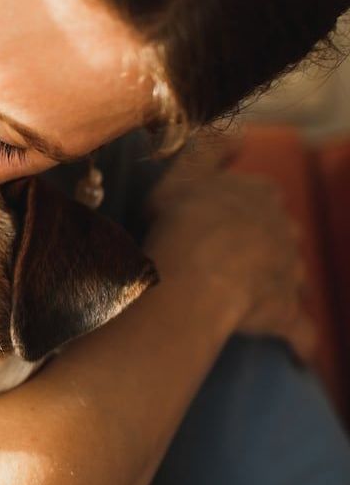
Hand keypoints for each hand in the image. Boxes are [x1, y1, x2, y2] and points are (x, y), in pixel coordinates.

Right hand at [143, 130, 310, 357]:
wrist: (194, 273)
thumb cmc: (183, 220)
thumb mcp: (185, 172)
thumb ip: (209, 149)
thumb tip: (237, 130)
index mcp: (261, 196)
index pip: (262, 194)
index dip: (243, 205)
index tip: (222, 216)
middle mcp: (284, 231)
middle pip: (282, 234)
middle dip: (267, 243)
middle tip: (233, 256)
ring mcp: (287, 274)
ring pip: (290, 277)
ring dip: (278, 284)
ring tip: (251, 298)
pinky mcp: (286, 314)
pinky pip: (301, 331)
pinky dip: (302, 340)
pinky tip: (301, 354)